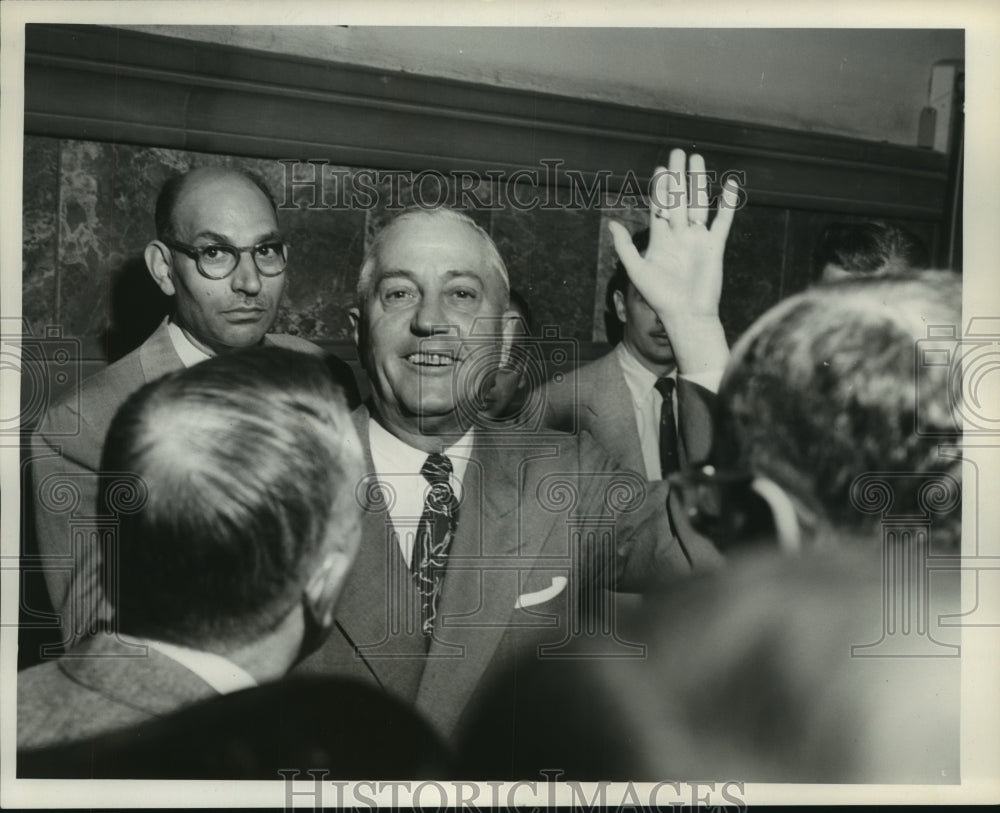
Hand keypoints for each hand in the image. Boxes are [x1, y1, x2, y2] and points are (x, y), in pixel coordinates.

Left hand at [608, 149, 739, 322]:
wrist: (687, 315)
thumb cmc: (660, 297)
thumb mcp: (638, 270)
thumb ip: (625, 246)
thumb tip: (612, 222)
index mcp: (660, 240)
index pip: (659, 207)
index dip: (659, 188)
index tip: (659, 168)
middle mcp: (679, 236)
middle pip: (678, 199)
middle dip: (678, 176)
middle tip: (677, 153)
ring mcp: (698, 239)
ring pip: (699, 203)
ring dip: (698, 182)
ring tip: (698, 159)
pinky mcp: (715, 246)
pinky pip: (723, 220)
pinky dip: (728, 203)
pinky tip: (730, 184)